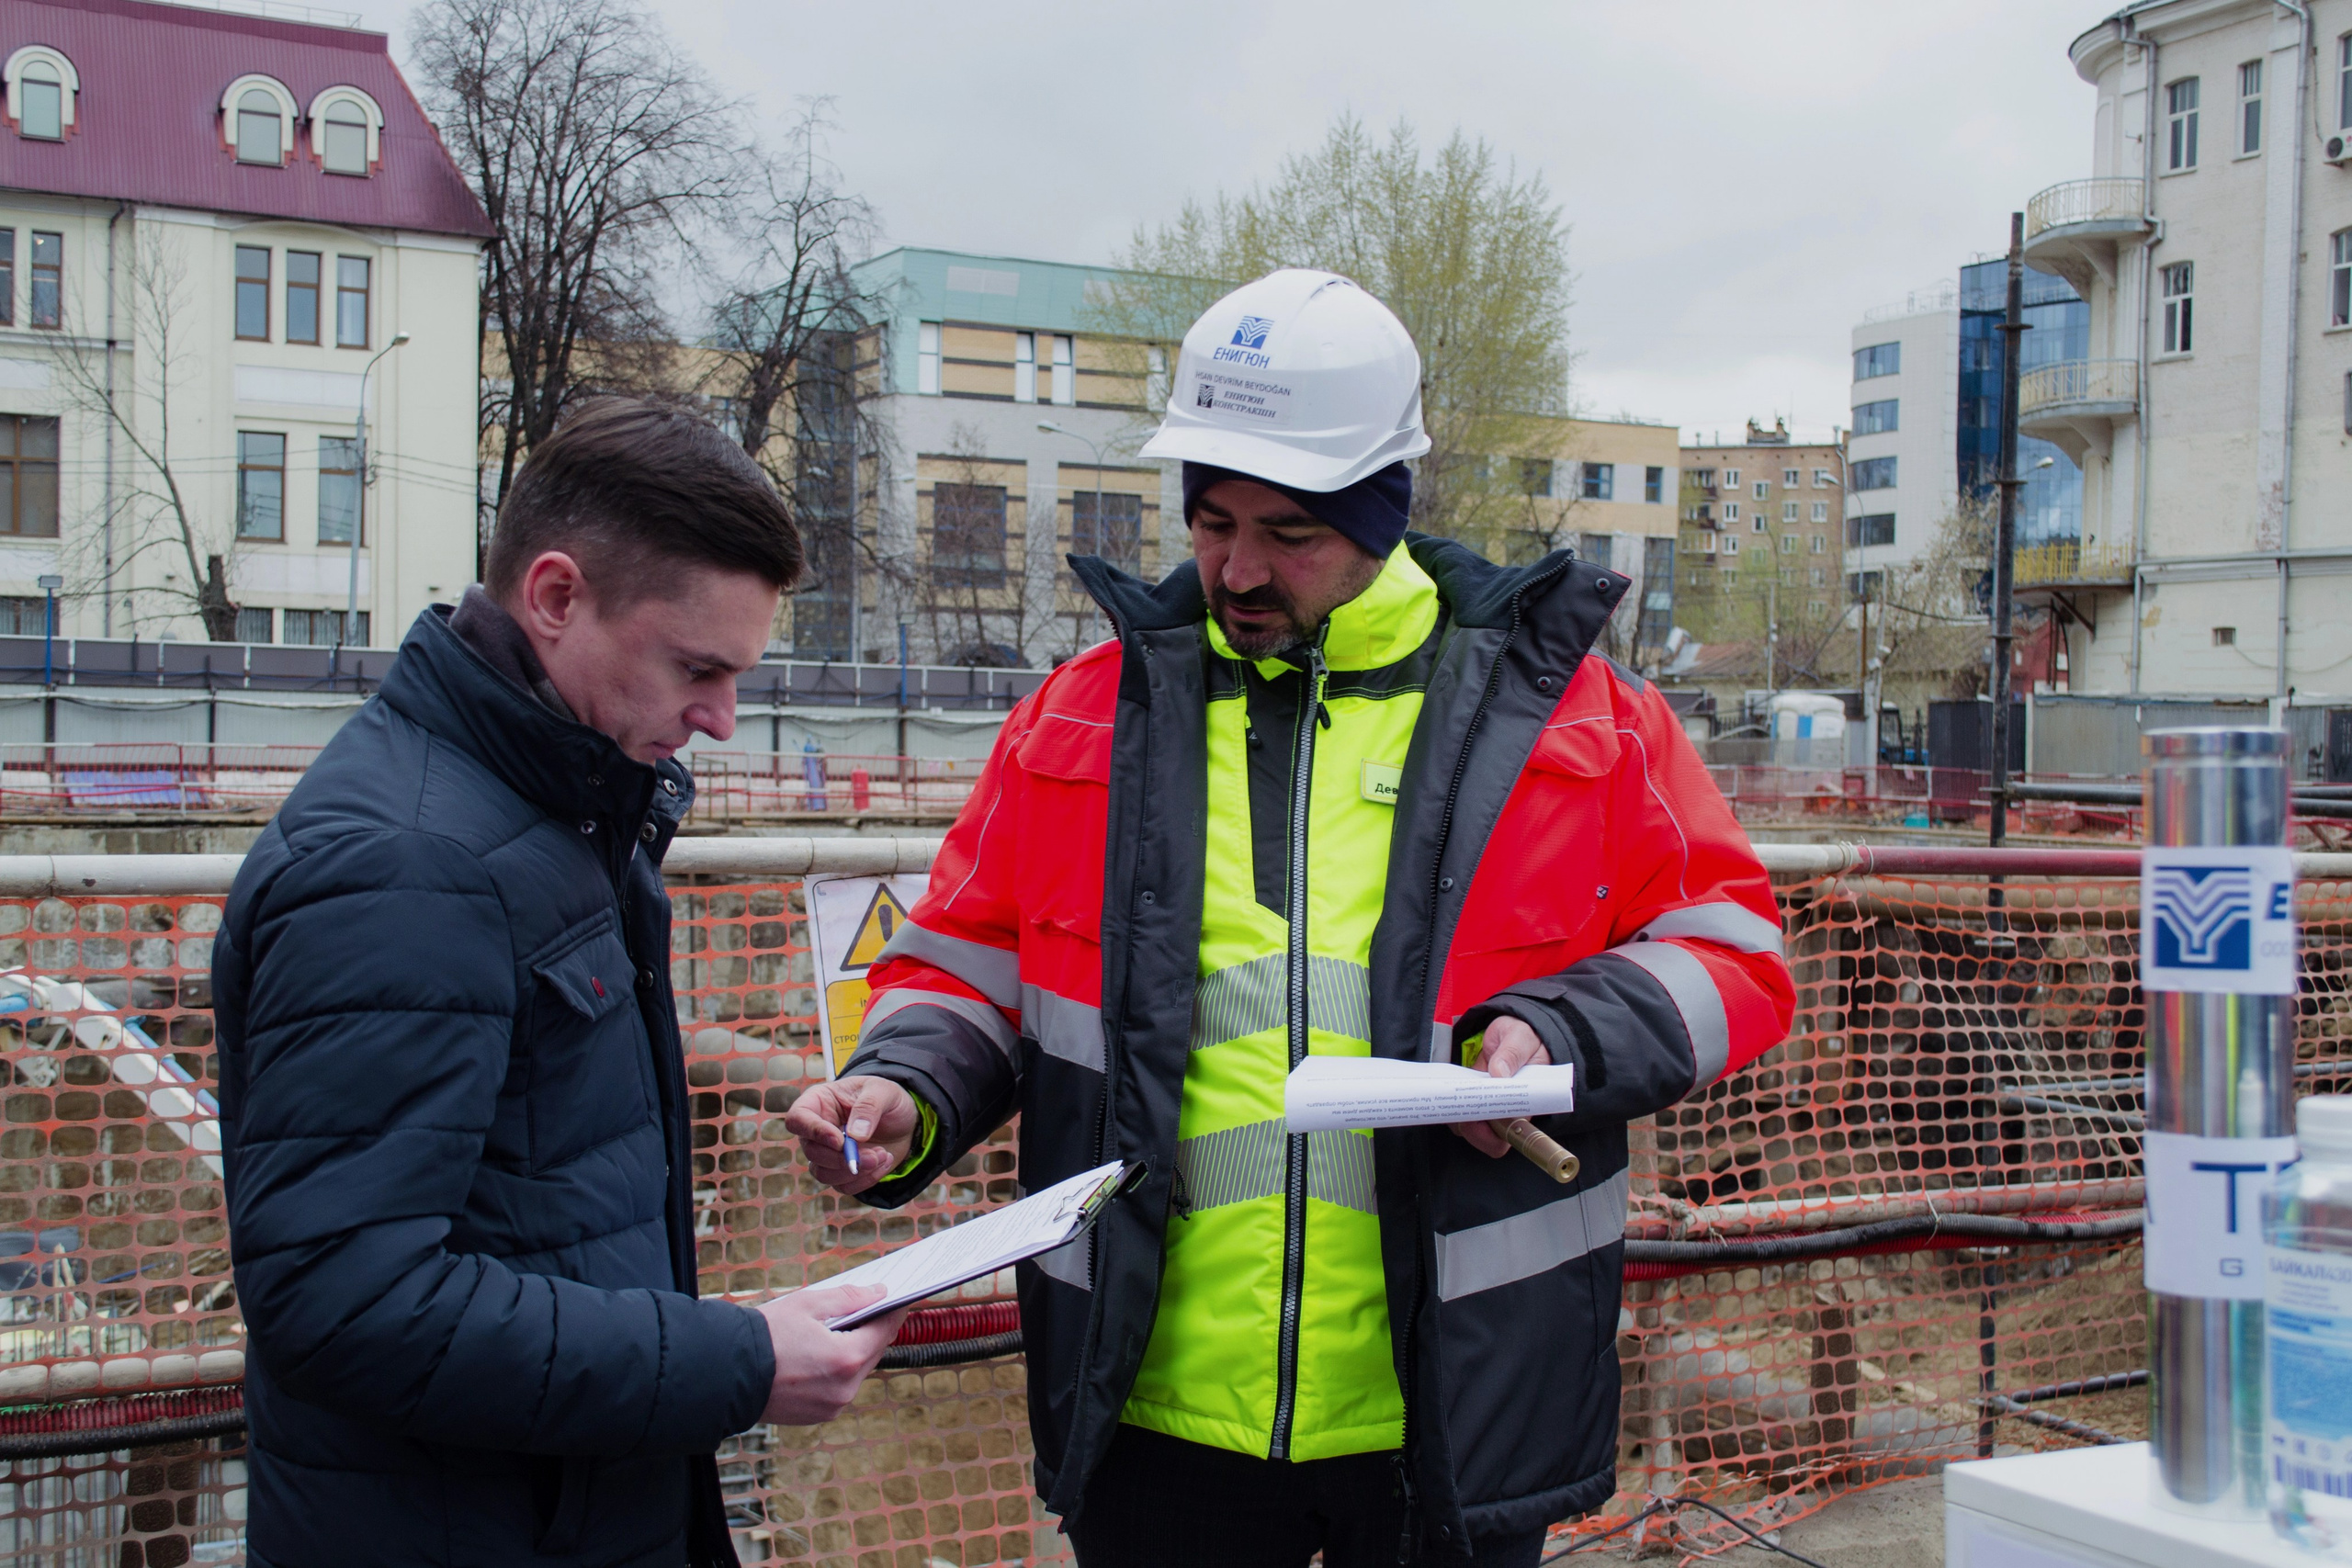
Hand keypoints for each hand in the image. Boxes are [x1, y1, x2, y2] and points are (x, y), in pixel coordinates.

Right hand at [753, 1285, 908, 1425]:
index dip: (894, 1309)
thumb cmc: (763, 1336)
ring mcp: (832, 1406)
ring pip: (856, 1371)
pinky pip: (839, 1388)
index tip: (900, 1296)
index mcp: (847, 1358)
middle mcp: (845, 1388)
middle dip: (871, 1328)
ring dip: (853, 1350)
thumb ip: (848, 1298)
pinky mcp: (818, 1416)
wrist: (725, 1374)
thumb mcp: (807, 1304)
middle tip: (869, 1307)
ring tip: (840, 1329)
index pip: (885, 1329)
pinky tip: (821, 1354)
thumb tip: (878, 1294)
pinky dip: (836, 1370)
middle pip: (872, 1351)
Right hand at [785, 1075, 920, 1194]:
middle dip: (842, 1158)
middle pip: (812, 1152)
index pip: (798, 1119)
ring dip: (855, 1172)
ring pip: (824, 1174)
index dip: (814, 1132)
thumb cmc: (886, 1098)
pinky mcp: (840, 1171)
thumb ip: (869, 1107)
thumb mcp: (883, 1092)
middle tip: (874, 1155)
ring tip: (883, 1155)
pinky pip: (843, 1186)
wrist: (901, 1119)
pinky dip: (865, 1180)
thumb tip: (856, 1135)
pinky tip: (884, 1163)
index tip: (840, 1141)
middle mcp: (816, 1130)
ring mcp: (826, 1153)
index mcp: (818, 1102)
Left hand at [1449, 1015, 1550, 1158]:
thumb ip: (1511, 1054)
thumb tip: (1499, 1073)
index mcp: (1527, 1102)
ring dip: (1459, 1120)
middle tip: (1458, 1112)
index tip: (1477, 1120)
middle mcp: (1508, 1110)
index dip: (1493, 1134)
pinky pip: (1462, 1112)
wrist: (1512, 1030)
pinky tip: (1447, 1094)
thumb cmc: (1524, 1036)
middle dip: (1472, 1131)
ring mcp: (1490, 1105)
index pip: (1513, 1131)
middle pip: (1491, 1139)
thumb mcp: (1520, 1038)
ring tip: (1451, 1100)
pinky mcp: (1474, 1096)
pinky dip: (1452, 1107)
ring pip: (1473, 1129)